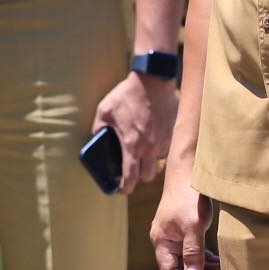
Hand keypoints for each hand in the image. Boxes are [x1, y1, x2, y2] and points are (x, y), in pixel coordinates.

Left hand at [92, 72, 176, 194]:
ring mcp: (164, 142)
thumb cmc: (127, 95)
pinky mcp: (173, 134)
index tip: (120, 189)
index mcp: (132, 145)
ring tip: (142, 151)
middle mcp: (150, 148)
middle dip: (139, 176)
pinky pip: (166, 149)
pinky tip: (152, 137)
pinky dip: (159, 148)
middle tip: (132, 168)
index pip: (131, 178)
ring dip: (150, 162)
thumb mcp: (105, 111)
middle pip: (148, 176)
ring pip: (159, 163)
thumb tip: (96, 139)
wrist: (153, 80)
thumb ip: (98, 128)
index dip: (125, 188)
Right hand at [150, 170, 218, 269]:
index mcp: (161, 240)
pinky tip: (216, 260)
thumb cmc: (189, 198)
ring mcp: (173, 235)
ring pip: (186, 259)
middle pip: (178, 267)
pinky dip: (203, 257)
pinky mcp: (183, 229)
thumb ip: (193, 253)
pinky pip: (191, 250)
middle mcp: (164, 240)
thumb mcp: (193, 227)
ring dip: (202, 267)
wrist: (189, 173)